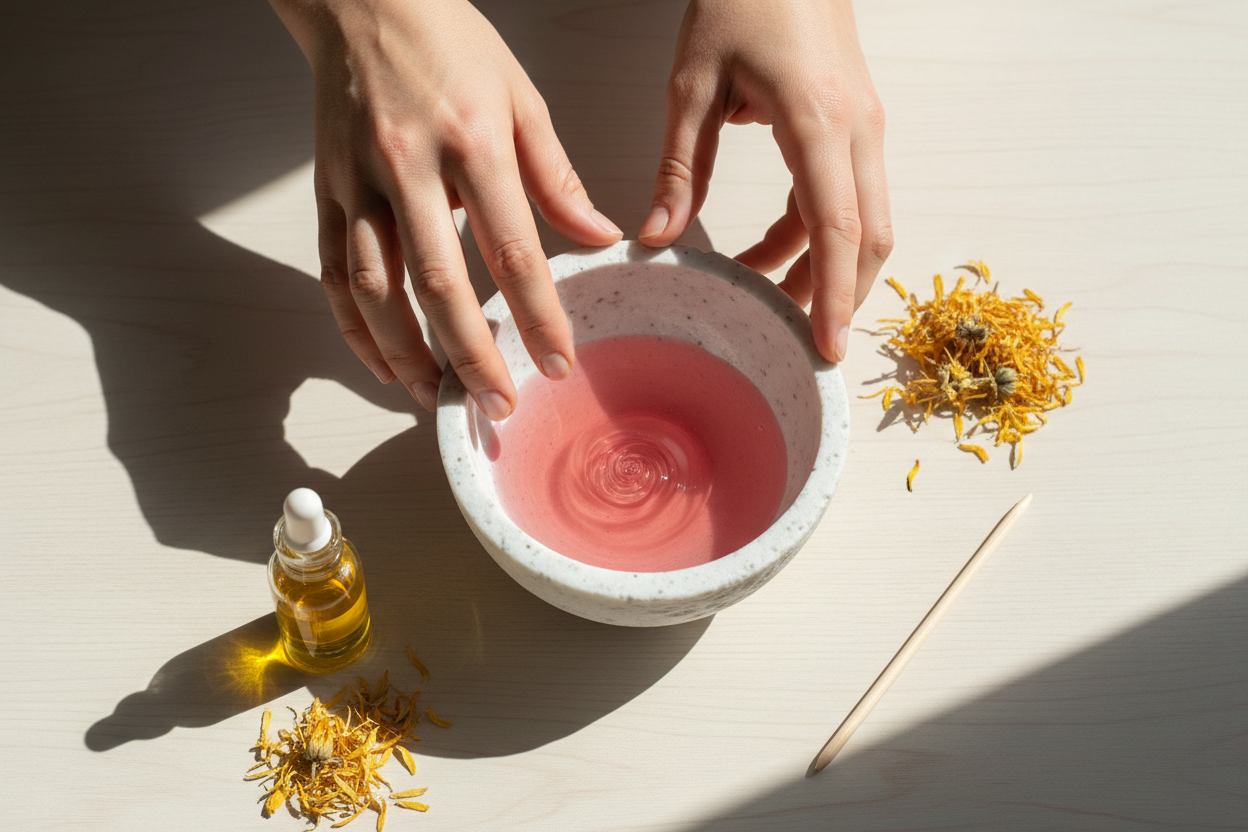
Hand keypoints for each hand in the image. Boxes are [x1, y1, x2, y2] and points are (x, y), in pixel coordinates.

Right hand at [270, 0, 622, 417]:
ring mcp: (359, 183)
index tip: (559, 361)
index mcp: (472, 143)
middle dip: (471, 355)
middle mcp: (409, 168)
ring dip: (406, 355)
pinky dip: (355, 328)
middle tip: (498, 404)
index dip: (537, 315)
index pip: (512, 250)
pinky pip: (335, 274)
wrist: (363, 0)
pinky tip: (382, 365)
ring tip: (437, 398)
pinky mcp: (328, 193)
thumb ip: (556, 175)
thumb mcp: (521, 97)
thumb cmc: (449, 44)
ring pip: (375, 290)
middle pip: (439, 284)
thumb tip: (598, 237)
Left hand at [639, 0, 891, 362]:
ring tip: (766, 299)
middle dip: (840, 296)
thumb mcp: (692, 86)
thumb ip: (680, 169)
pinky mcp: (856, 121)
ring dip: (825, 268)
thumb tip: (658, 239)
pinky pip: (848, 194)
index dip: (834, 295)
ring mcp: (865, 124)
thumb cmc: (740, 0)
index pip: (838, 228)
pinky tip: (769, 250)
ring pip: (866, 219)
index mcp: (817, 121)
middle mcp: (857, 128)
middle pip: (870, 236)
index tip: (826, 348)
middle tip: (801, 344)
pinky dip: (817, 234)